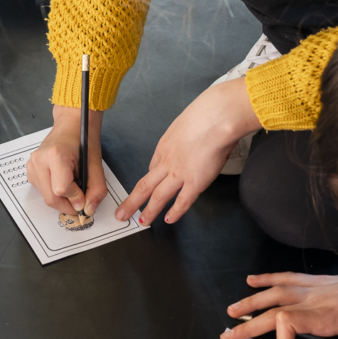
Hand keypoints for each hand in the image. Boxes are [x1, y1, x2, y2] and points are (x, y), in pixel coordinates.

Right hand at [27, 105, 106, 215]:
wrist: (70, 126)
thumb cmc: (83, 141)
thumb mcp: (95, 165)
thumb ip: (95, 190)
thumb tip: (88, 210)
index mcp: (55, 155)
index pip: (61, 190)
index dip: (75, 198)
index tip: (84, 198)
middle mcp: (39, 160)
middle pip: (51, 198)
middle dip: (68, 204)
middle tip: (81, 200)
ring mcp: (31, 165)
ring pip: (46, 197)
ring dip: (62, 199)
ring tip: (72, 185)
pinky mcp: (30, 170)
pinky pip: (42, 191)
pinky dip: (54, 192)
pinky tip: (62, 181)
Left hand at [115, 77, 260, 224]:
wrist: (216, 118)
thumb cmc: (204, 116)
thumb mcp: (184, 124)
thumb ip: (182, 136)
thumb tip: (188, 138)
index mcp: (164, 147)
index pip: (152, 168)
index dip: (148, 182)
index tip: (145, 190)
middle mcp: (167, 162)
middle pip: (144, 185)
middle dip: (131, 202)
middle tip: (122, 213)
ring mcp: (179, 174)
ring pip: (158, 196)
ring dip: (148, 211)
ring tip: (142, 222)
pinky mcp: (195, 182)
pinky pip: (182, 201)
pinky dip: (175, 212)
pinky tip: (169, 219)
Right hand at [221, 258, 337, 338]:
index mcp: (327, 315)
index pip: (291, 323)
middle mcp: (314, 300)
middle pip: (274, 311)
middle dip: (248, 325)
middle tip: (227, 337)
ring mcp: (312, 289)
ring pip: (274, 293)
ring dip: (251, 301)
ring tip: (231, 310)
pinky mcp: (315, 282)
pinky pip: (286, 278)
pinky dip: (266, 279)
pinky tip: (251, 281)